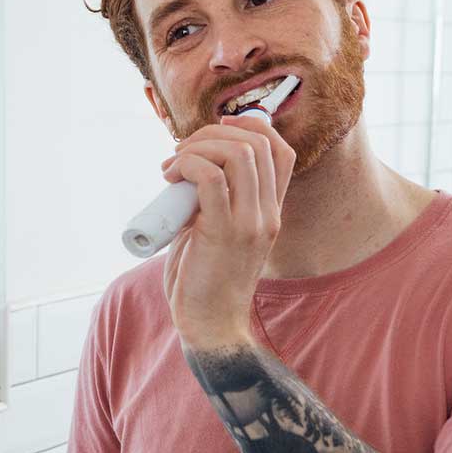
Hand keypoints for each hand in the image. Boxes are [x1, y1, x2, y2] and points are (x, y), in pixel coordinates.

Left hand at [159, 112, 294, 349]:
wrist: (210, 327)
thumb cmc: (205, 280)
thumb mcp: (217, 231)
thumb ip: (213, 201)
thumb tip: (186, 168)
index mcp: (271, 212)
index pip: (280, 151)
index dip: (252, 125)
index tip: (217, 128)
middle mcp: (267, 214)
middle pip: (256, 143)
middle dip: (212, 133)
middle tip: (181, 152)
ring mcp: (250, 223)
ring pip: (236, 154)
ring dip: (198, 147)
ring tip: (173, 166)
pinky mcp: (224, 233)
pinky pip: (210, 177)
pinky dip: (188, 165)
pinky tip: (171, 177)